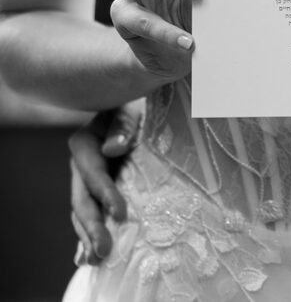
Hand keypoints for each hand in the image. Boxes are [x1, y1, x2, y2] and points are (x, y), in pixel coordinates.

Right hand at [69, 104, 141, 263]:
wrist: (136, 105)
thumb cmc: (136, 104)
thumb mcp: (131, 107)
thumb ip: (124, 125)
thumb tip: (113, 148)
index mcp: (84, 143)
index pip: (94, 174)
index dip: (106, 195)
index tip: (121, 214)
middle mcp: (80, 165)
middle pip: (82, 199)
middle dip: (92, 226)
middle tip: (104, 250)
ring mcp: (85, 180)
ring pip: (82, 211)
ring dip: (88, 236)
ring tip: (96, 259)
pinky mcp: (95, 190)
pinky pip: (89, 213)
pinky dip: (88, 234)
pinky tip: (86, 256)